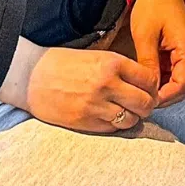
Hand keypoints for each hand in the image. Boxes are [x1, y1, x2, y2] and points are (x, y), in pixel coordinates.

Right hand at [9, 43, 159, 133]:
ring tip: (126, 112)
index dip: (153, 86)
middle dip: (148, 105)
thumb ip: (121, 69)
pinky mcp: (85, 122)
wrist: (31, 77)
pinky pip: (113, 129)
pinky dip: (117, 125)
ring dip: (133, 117)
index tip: (149, 89)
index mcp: (112, 63)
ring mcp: (96, 105)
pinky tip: (111, 117)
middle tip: (143, 104)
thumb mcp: (98, 56)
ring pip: (131, 119)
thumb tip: (144, 84)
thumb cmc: (64, 63)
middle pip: (145, 102)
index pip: (149, 79)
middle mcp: (107, 84)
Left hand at [129, 0, 184, 105]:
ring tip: (142, 90)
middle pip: (183, 86)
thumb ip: (148, 64)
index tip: (146, 101)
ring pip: (179, 80)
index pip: (182, 85)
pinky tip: (147, 78)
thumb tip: (147, 90)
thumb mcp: (145, 36)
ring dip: (163, 88)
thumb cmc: (152, 6)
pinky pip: (175, 71)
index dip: (165, 97)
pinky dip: (163, 78)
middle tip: (142, 99)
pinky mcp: (182, 50)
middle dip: (164, 96)